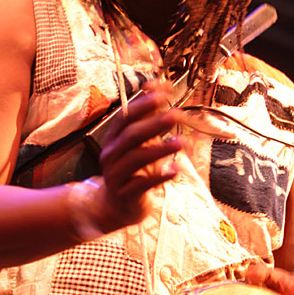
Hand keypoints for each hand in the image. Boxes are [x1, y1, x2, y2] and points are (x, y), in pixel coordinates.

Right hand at [97, 90, 182, 229]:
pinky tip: (175, 170)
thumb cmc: (132, 170)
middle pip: (131, 135)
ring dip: (160, 149)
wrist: (117, 205)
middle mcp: (111, 154)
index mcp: (114, 139)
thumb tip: (161, 89)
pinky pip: (142, 184)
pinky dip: (159, 177)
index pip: (125, 117)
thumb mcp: (140, 144)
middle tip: (176, 114)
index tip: (162, 92)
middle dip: (153, 123)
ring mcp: (116, 175)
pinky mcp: (126, 194)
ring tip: (182, 142)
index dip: (142, 103)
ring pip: (136, 158)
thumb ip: (149, 119)